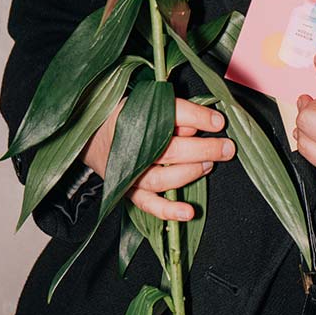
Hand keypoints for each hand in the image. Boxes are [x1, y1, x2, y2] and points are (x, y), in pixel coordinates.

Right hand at [83, 97, 234, 221]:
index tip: (219, 121)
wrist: (89, 135)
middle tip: (226, 147)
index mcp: (132, 114)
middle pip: (169, 149)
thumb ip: (173, 111)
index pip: (170, 113)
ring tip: (209, 166)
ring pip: (161, 178)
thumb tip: (201, 124)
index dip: (197, 117)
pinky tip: (188, 212)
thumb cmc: (124, 116)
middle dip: (203, 149)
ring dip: (190, 173)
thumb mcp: (145, 102)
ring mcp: (128, 172)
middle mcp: (129, 145)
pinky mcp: (129, 191)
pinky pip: (149, 204)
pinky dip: (169, 210)